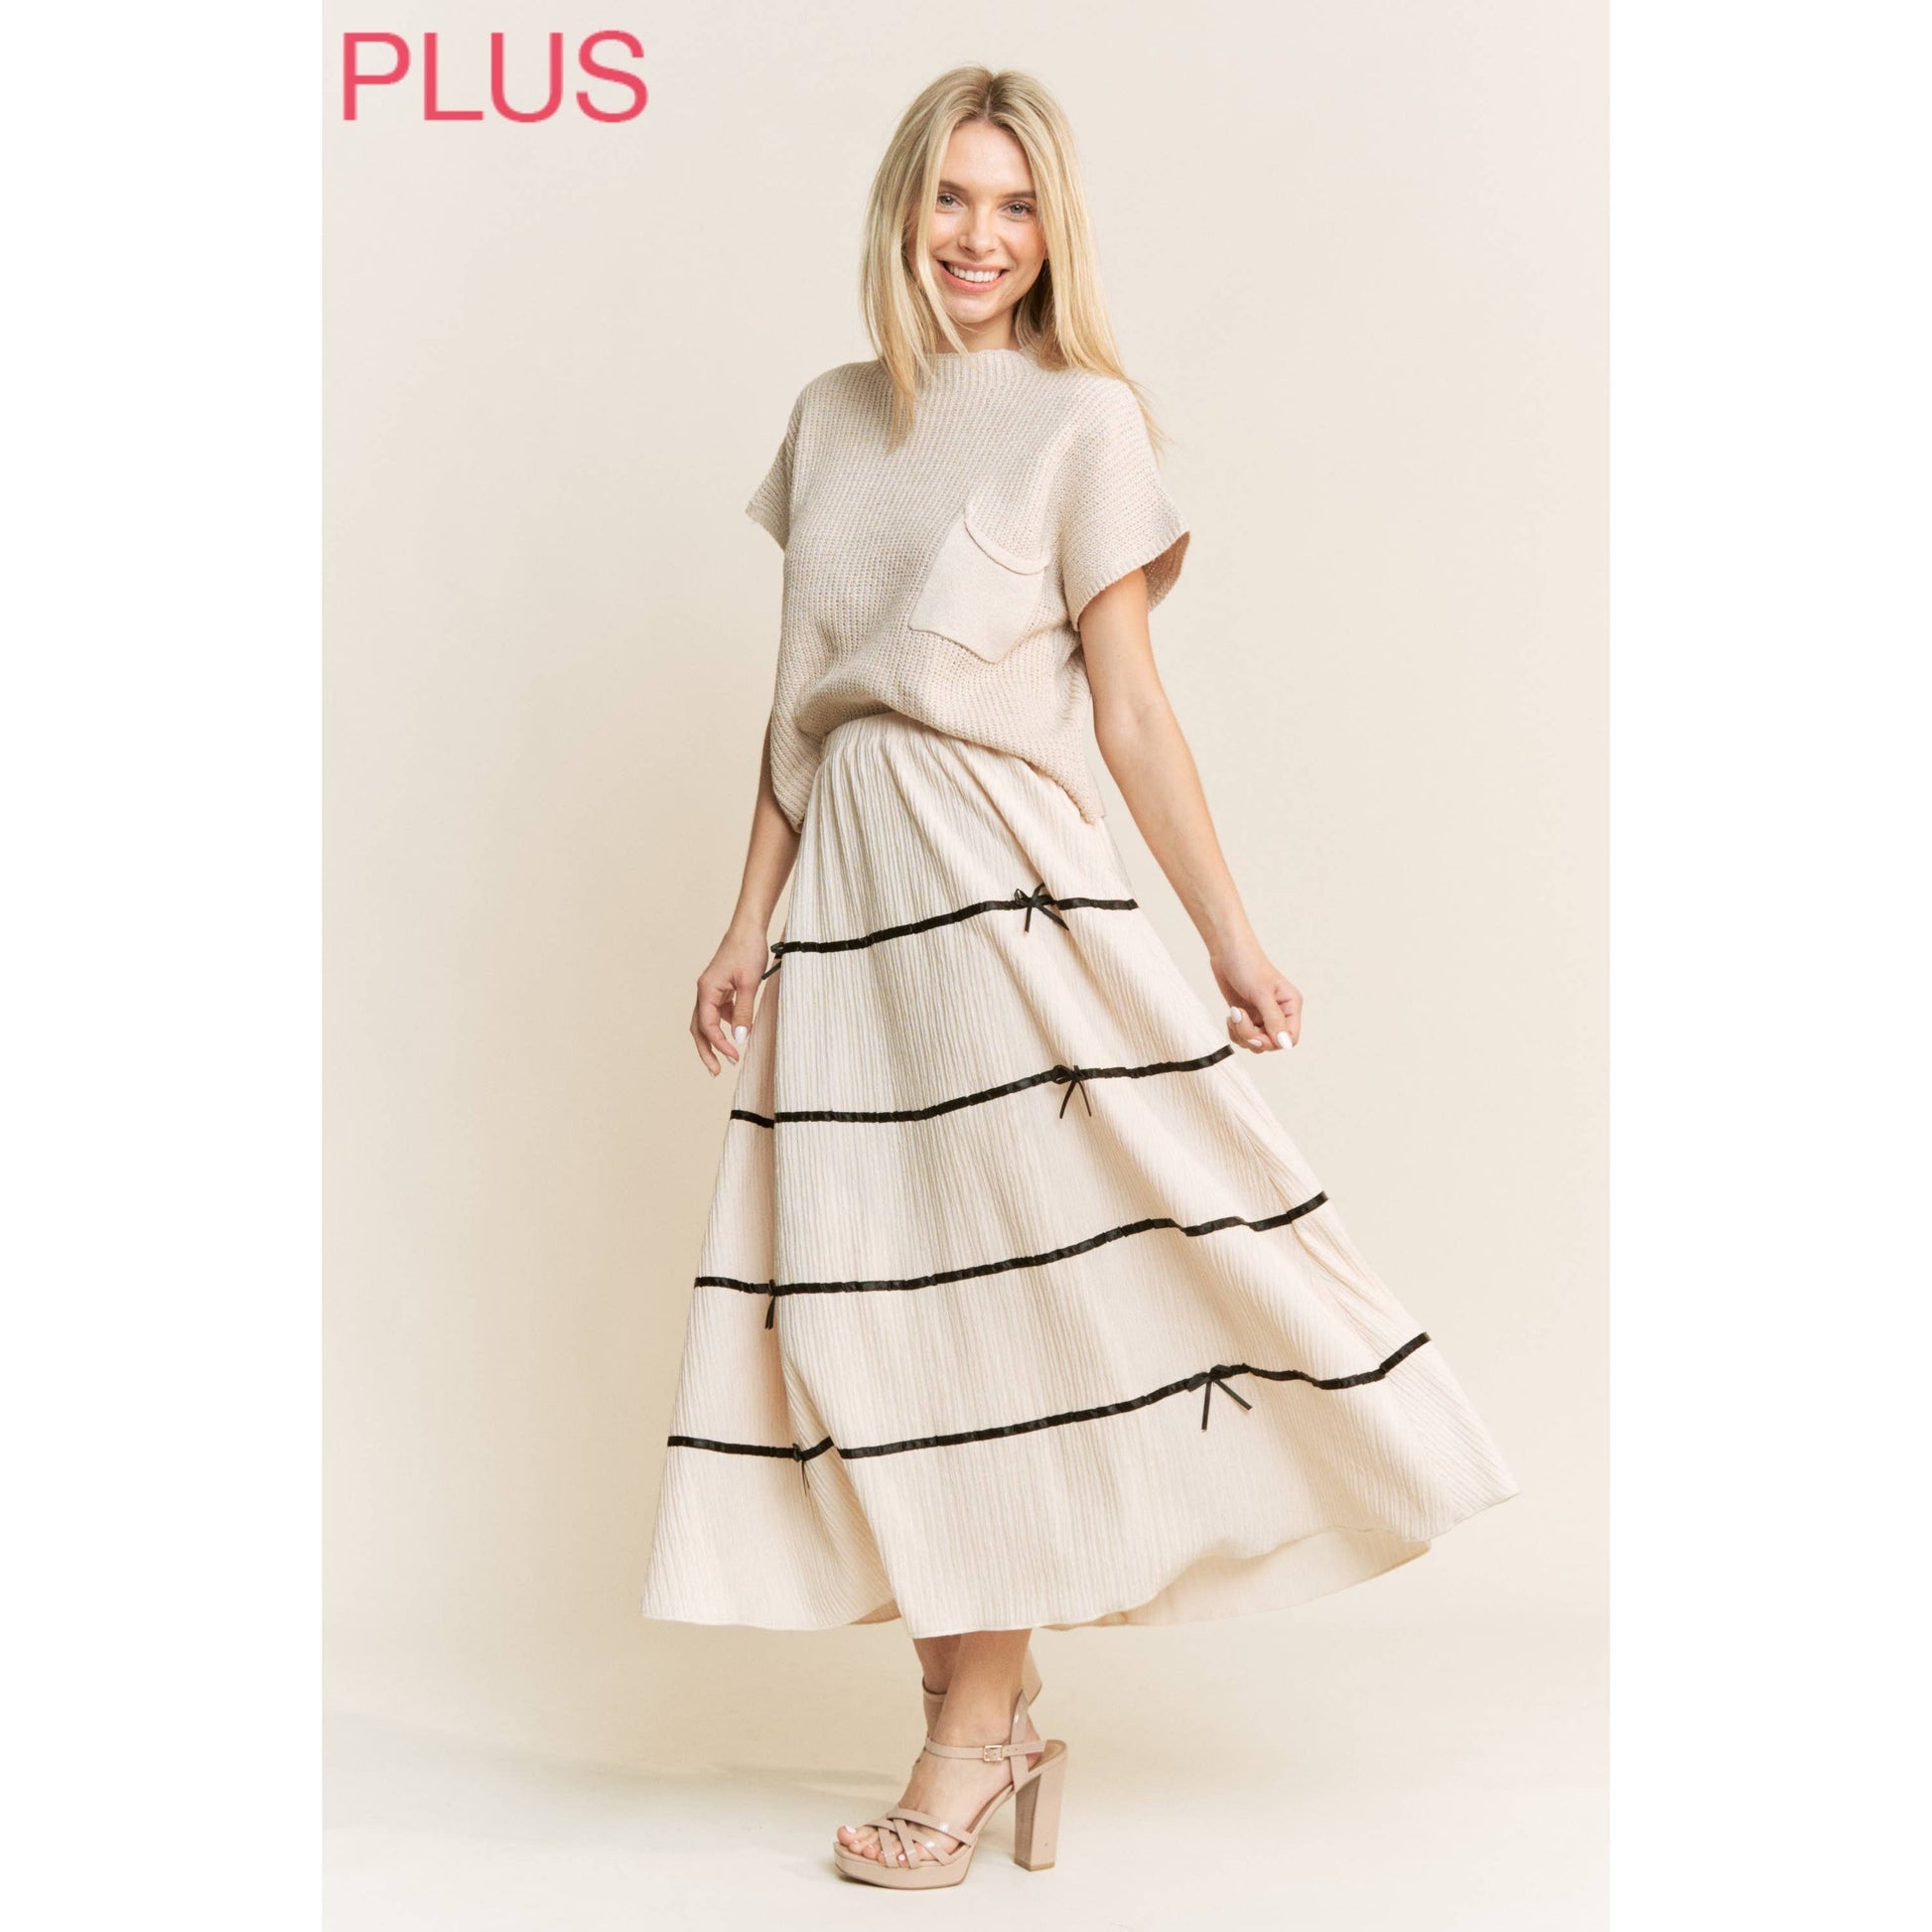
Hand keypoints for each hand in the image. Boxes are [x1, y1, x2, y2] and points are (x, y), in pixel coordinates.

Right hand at [690, 923, 770, 1074]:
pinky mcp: (720, 988)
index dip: (719, 1045)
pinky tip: (739, 1031)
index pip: (707, 1026)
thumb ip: (743, 1012)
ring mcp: (711, 990)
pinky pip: (718, 1012)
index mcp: (706, 990)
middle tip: (716, 1072)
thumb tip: (739, 1039)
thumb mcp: (749, 984)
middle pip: (699, 1028)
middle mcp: (704, 991)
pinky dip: (725, 1025)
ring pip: (706, 1021)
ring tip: (729, 1057)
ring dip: (715, 1040)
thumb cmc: (747, 951)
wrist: (748, 929)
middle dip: (706, 1051)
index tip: (734, 1057)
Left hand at [1209, 940, 1302, 1052]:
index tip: (1256, 1033)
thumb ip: (1274, 1019)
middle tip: (1240, 1018)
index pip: (1290, 1038)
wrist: (1226, 950)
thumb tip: (1285, 1043)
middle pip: (1271, 1043)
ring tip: (1235, 1014)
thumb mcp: (1262, 993)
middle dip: (1252, 1036)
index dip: (1273, 1042)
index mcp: (1290, 1005)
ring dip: (1242, 1033)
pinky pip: (1244, 1037)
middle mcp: (1279, 1013)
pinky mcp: (1248, 1017)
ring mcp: (1263, 1016)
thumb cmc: (1248, 964)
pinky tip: (1232, 1016)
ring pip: (1256, 1043)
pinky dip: (1235, 1031)